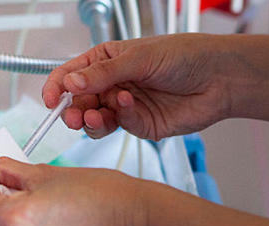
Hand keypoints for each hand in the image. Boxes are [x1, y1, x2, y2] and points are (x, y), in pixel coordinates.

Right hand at [42, 34, 230, 139]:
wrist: (219, 79)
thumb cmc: (185, 56)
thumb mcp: (139, 57)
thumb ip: (103, 74)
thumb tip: (71, 83)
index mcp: (107, 61)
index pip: (71, 75)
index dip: (56, 87)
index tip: (50, 100)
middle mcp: (112, 84)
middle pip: (78, 102)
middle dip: (72, 110)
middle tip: (72, 115)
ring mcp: (124, 106)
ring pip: (94, 120)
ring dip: (91, 120)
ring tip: (96, 116)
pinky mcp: (138, 125)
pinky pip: (118, 126)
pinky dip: (118, 118)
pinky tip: (127, 106)